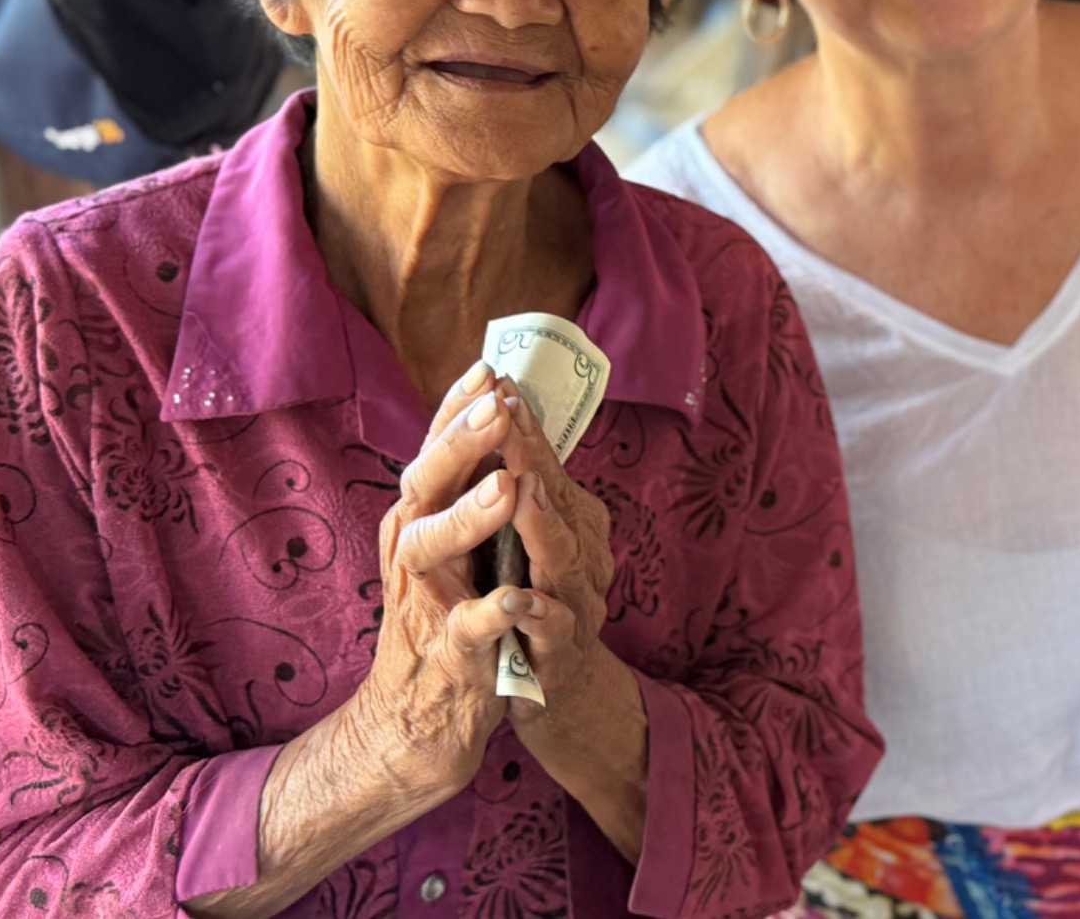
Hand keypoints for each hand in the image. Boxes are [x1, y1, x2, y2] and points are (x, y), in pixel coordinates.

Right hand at [351, 364, 529, 801]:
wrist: (420, 716)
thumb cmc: (448, 615)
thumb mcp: (454, 545)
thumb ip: (468, 488)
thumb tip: (499, 416)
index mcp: (418, 519)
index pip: (434, 451)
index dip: (457, 410)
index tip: (488, 367)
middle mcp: (411, 551)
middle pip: (423, 486)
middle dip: (460, 445)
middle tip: (496, 407)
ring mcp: (424, 602)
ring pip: (431, 551)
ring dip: (467, 518)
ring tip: (505, 488)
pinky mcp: (448, 654)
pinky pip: (465, 631)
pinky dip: (488, 615)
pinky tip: (515, 598)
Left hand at [491, 394, 638, 760]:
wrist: (563, 698)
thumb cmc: (538, 611)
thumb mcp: (531, 546)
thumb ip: (525, 495)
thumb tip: (503, 427)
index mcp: (569, 526)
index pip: (545, 467)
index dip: (525, 427)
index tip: (499, 380)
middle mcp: (581, 556)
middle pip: (557, 500)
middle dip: (531, 456)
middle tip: (508, 413)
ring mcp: (576, 605)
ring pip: (563, 559)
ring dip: (543, 524)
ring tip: (521, 489)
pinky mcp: (561, 656)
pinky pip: (553, 631)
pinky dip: (537, 614)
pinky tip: (516, 599)